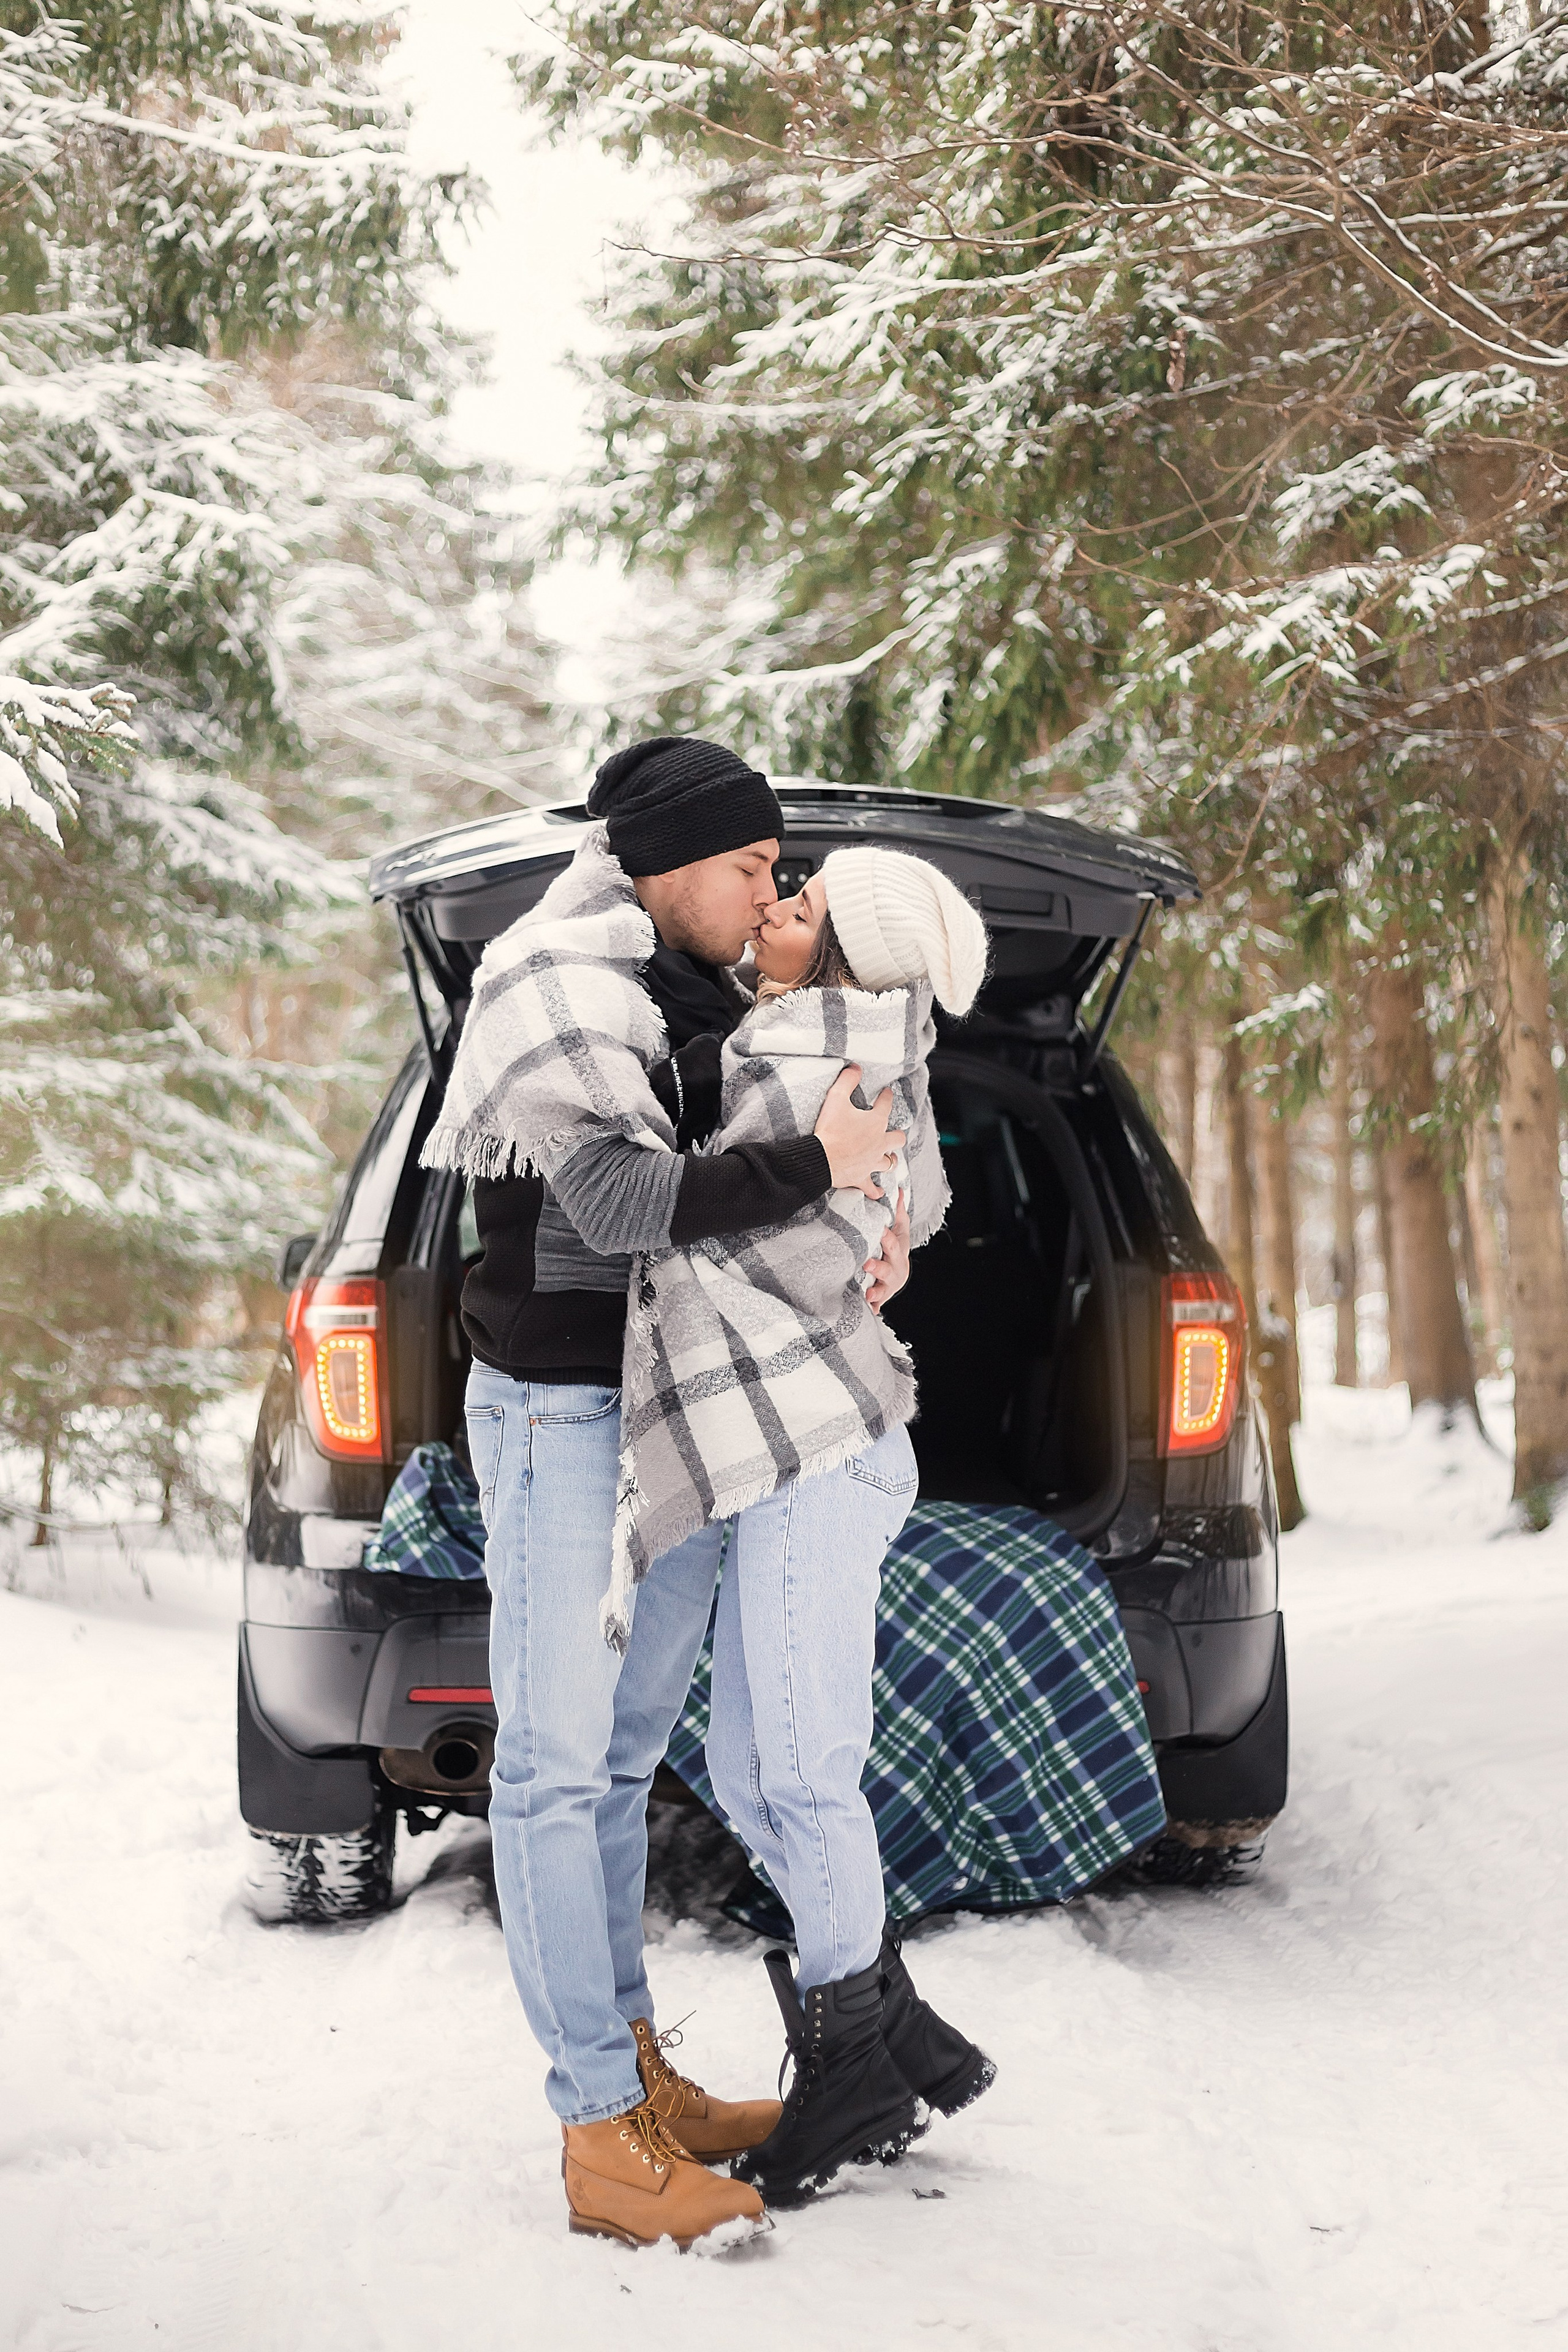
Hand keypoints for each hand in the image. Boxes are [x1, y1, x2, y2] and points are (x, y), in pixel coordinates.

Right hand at [813, 1066, 905, 1199]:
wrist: (821, 1159)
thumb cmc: (830, 1129)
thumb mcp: (836, 1098)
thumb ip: (847, 1080)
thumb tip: (855, 1067)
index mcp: (875, 1122)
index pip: (886, 1105)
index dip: (886, 1096)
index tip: (886, 1093)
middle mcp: (879, 1143)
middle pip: (897, 1138)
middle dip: (896, 1134)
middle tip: (891, 1132)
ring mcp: (872, 1162)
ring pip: (889, 1162)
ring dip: (889, 1159)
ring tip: (887, 1157)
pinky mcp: (862, 1177)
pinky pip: (872, 1187)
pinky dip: (875, 1190)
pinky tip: (878, 1192)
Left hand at [864, 1198, 910, 1313]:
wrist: (898, 1275)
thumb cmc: (894, 1249)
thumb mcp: (899, 1230)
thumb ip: (897, 1211)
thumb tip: (898, 1189)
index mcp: (898, 1251)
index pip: (892, 1243)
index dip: (886, 1238)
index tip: (879, 1231)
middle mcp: (895, 1269)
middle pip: (888, 1268)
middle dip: (879, 1267)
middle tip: (867, 1264)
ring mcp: (888, 1285)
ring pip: (883, 1289)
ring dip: (877, 1292)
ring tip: (869, 1294)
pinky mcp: (881, 1297)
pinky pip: (877, 1304)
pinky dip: (873, 1308)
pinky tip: (869, 1310)